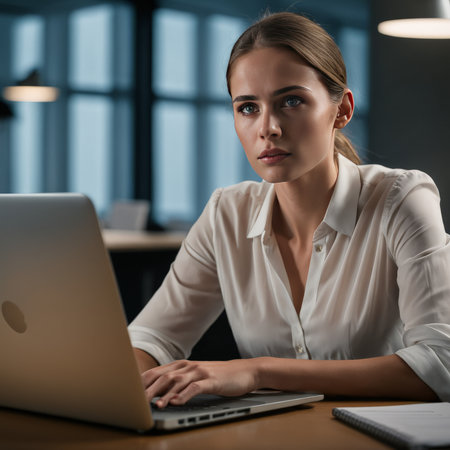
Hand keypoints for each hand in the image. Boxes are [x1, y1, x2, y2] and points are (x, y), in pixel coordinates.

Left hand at [141, 359, 260, 407]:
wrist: (245, 371)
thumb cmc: (218, 376)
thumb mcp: (196, 377)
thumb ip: (178, 382)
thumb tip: (158, 394)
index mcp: (182, 366)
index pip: (156, 373)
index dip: (142, 383)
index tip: (129, 394)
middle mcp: (188, 366)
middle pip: (163, 377)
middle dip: (148, 390)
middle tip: (136, 403)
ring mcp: (200, 372)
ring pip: (177, 381)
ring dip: (164, 394)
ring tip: (155, 405)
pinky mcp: (211, 380)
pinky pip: (195, 388)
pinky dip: (184, 395)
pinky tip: (176, 403)